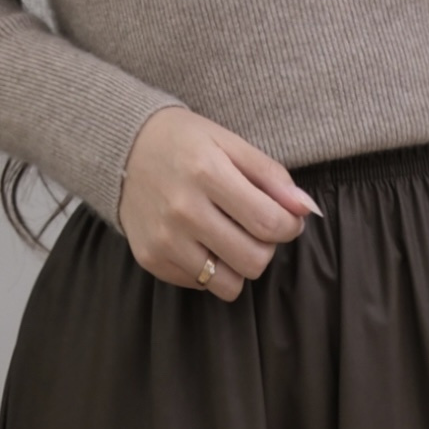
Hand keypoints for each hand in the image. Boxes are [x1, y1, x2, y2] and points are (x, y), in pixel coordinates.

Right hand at [119, 107, 317, 299]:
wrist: (123, 151)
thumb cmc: (185, 144)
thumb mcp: (230, 143)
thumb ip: (272, 176)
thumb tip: (306, 209)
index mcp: (207, 173)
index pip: (269, 223)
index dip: (289, 226)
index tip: (286, 219)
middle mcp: (183, 210)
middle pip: (253, 260)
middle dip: (266, 247)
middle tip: (256, 228)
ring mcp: (164, 239)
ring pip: (228, 284)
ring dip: (239, 265)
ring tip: (231, 239)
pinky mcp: (151, 258)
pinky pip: (201, 285)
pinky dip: (211, 269)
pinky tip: (202, 242)